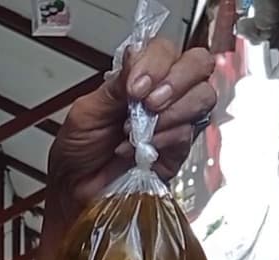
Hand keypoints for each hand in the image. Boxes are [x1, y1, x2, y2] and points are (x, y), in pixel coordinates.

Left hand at [49, 40, 216, 205]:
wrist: (75, 189)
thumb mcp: (87, 111)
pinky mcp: (178, 150)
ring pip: (202, 97)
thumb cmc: (77, 151)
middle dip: (176, 81)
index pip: (166, 50)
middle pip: (198, 65)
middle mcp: (162, 94)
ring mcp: (174, 121)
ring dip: (171, 112)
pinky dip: (164, 139)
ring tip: (137, 131)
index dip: (157, 62)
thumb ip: (114, 85)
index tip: (135, 87)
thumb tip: (134, 54)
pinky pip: (188, 133)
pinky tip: (140, 149)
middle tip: (149, 103)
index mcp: (139, 78)